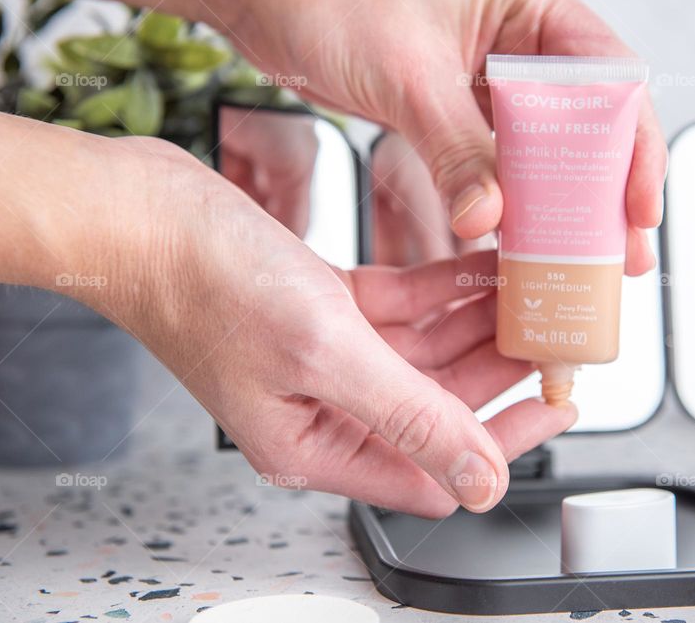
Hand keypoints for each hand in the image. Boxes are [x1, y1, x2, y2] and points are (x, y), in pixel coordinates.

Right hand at [66, 135, 576, 517]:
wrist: (140, 213)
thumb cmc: (207, 282)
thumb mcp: (326, 354)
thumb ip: (410, 418)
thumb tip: (481, 480)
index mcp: (314, 446)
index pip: (432, 469)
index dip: (500, 444)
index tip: (555, 403)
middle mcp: (322, 408)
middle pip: (437, 405)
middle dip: (497, 370)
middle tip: (550, 335)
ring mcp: (324, 355)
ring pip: (424, 350)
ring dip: (476, 322)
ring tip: (528, 293)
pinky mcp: (324, 305)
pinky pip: (401, 305)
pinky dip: (441, 287)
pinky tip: (481, 265)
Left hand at [212, 0, 665, 272]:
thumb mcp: (405, 71)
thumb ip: (455, 145)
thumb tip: (491, 217)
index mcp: (530, 3)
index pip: (610, 78)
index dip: (633, 147)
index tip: (635, 209)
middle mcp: (517, 40)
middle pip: (584, 123)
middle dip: (601, 192)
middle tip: (616, 256)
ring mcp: (484, 77)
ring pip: (539, 149)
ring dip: (555, 207)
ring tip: (575, 262)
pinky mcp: (450, 108)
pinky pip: (493, 161)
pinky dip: (505, 201)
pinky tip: (516, 241)